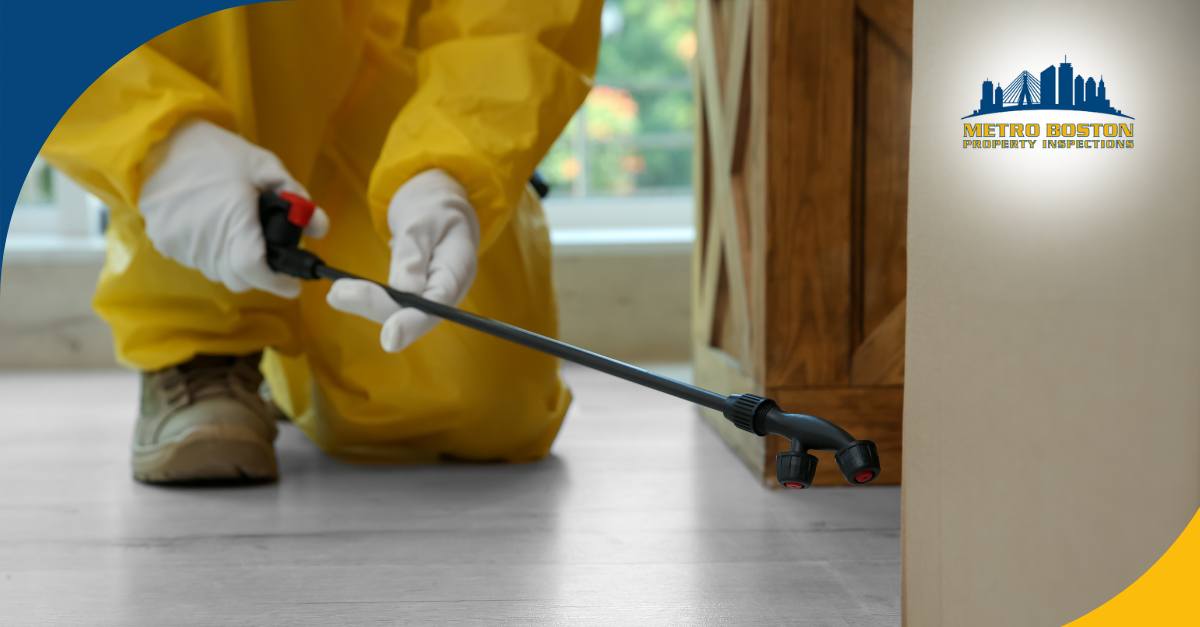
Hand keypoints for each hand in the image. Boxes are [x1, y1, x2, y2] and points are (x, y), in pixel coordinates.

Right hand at [138, 119, 328, 297]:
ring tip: (236, 230)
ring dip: (232, 261)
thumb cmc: (218, 151)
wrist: (161, 138)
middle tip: (268, 252)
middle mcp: (203, 239)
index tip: (292, 284)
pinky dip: (210, 252)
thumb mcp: (266, 166)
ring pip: (216, 271)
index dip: (277, 283)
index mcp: (233, 220)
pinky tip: (213, 226)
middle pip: (238, 278)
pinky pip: (195, 260)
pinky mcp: (162, 240)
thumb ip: (298, 200)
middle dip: (258, 271)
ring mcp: (179, 242)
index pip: (254, 270)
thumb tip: (319, 229)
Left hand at [326, 169, 479, 352]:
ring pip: (398, 313)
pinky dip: (367, 299)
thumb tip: (405, 289)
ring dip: (365, 304)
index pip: (439, 303)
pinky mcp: (414, 295)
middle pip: (414, 314)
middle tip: (339, 293)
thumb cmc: (436, 209)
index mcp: (458, 269)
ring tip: (336, 293)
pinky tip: (343, 293)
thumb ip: (413, 253)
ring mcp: (430, 295)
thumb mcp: (423, 219)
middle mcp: (446, 290)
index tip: (390, 336)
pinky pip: (391, 304)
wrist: (439, 207)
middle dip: (376, 306)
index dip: (414, 323)